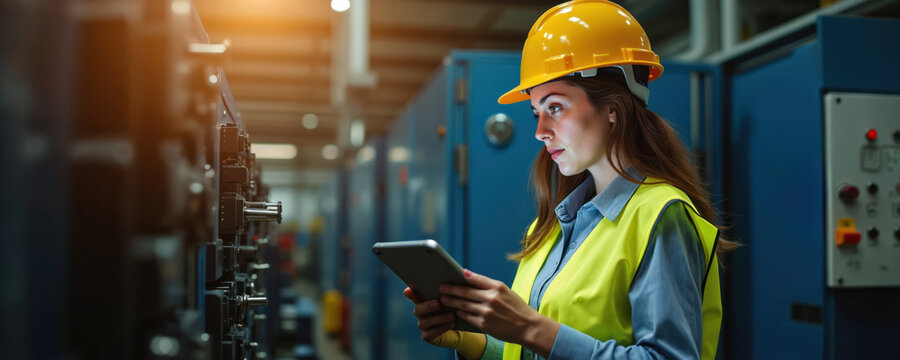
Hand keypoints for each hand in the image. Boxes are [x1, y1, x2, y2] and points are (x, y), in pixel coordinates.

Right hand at [402, 287, 456, 343]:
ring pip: (425, 322)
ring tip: (452, 315)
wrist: (456, 330)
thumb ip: (448, 290)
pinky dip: (442, 328)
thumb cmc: (452, 310)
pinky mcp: (427, 336)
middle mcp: (420, 313)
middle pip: (418, 310)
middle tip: (438, 303)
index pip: (413, 295)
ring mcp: (423, 325)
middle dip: (427, 306)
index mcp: (423, 301)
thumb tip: (457, 274)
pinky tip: (451, 324)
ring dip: (439, 318)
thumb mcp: (451, 299)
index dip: (410, 293)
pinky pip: (431, 333)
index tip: (408, 289)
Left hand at [439, 269, 559, 357]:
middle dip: (451, 289)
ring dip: (452, 301)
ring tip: (444, 299)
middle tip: (441, 287)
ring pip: (463, 305)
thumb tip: (471, 278)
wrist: (528, 327)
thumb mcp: (506, 291)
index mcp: (497, 287)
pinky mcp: (483, 324)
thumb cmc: (517, 308)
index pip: (476, 279)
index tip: (453, 274)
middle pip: (465, 292)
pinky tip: (456, 311)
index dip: (463, 276)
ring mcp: (486, 312)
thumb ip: (489, 285)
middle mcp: (491, 298)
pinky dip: (460, 313)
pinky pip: (467, 317)